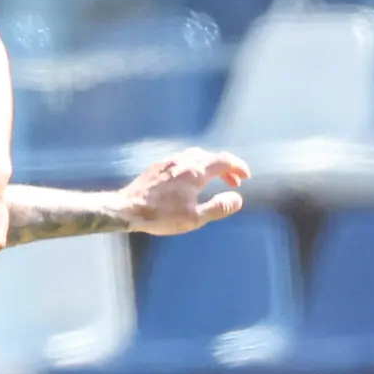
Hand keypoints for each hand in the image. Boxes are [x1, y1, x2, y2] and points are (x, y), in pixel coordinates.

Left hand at [115, 148, 250, 235]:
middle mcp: (183, 160)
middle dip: (227, 168)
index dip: (239, 167)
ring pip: (196, 156)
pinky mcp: (158, 166)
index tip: (246, 176)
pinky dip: (195, 166)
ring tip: (214, 181)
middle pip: (211, 157)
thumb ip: (218, 207)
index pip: (224, 161)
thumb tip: (237, 199)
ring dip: (210, 166)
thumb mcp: (194, 218)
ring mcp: (169, 161)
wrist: (127, 209)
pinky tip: (191, 180)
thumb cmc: (161, 216)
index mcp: (195, 171)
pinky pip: (183, 159)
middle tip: (234, 183)